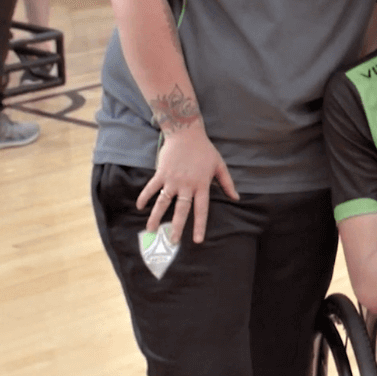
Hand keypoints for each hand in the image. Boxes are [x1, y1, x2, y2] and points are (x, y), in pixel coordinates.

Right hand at [135, 126, 239, 244]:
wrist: (186, 133)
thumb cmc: (204, 150)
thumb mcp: (219, 165)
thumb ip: (227, 183)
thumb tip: (236, 198)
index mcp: (202, 185)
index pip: (201, 209)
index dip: (200, 225)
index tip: (197, 240)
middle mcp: (186, 185)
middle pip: (181, 210)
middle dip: (177, 227)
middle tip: (173, 242)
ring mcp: (172, 180)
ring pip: (163, 202)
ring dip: (156, 216)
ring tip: (151, 230)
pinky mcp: (161, 173)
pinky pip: (151, 188)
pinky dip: (145, 197)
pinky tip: (140, 207)